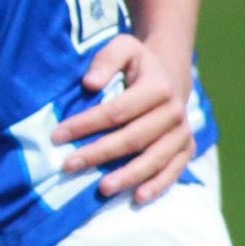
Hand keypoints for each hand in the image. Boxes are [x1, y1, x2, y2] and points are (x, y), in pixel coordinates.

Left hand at [53, 31, 195, 203]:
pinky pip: (173, 170)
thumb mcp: (123, 47)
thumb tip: (90, 84)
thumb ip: (106, 60)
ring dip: (128, 176)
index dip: (86, 124)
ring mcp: (183, 133)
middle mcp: (174, 112)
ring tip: (102, 189)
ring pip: (154, 159)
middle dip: (99, 153)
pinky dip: (157, 186)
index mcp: (158, 87)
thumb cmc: (138, 63)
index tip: (57, 135)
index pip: (117, 111)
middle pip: (133, 138)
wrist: (171, 74)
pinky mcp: (187, 148)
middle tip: (68, 165)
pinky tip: (137, 198)